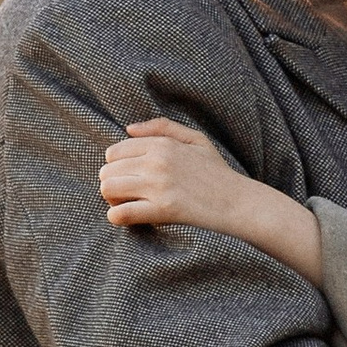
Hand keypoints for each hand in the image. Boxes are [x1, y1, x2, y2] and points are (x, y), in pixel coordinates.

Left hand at [100, 117, 320, 282]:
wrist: (239, 203)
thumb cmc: (218, 173)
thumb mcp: (196, 140)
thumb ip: (162, 128)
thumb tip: (128, 129)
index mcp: (162, 144)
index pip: (114, 152)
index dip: (117, 168)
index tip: (129, 179)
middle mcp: (157, 162)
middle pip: (107, 171)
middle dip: (113, 184)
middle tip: (128, 196)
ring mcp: (159, 185)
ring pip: (109, 189)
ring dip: (113, 200)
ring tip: (127, 206)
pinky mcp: (163, 210)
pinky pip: (121, 213)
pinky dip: (116, 217)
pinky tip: (125, 218)